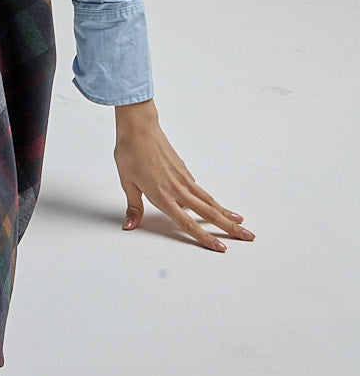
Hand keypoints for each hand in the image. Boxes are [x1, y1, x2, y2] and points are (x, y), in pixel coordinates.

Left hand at [113, 99, 254, 251]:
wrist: (139, 128)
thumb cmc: (130, 153)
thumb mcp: (127, 183)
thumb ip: (134, 208)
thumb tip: (129, 226)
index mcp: (162, 196)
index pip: (187, 223)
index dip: (205, 238)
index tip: (221, 247)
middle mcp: (177, 189)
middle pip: (209, 213)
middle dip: (229, 228)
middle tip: (248, 236)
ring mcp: (183, 179)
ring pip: (210, 201)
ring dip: (227, 214)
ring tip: (242, 223)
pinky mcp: (185, 171)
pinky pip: (202, 191)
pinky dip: (213, 201)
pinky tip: (218, 208)